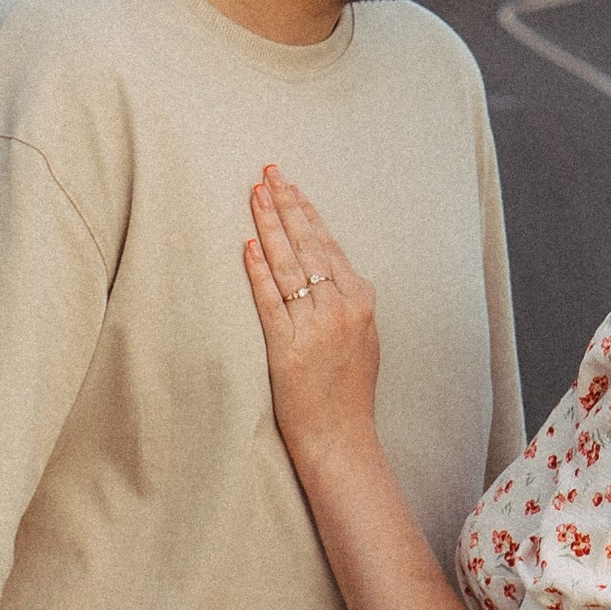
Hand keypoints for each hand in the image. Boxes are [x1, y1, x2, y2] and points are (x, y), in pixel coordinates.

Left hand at [244, 165, 380, 471]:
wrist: (340, 437)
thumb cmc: (347, 391)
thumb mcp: (364, 339)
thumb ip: (349, 303)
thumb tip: (332, 273)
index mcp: (361, 301)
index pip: (329, 245)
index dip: (307, 212)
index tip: (291, 185)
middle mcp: (341, 308)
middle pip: (309, 245)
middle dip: (286, 205)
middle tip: (268, 173)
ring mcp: (315, 326)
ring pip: (289, 265)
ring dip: (269, 227)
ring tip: (254, 196)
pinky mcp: (288, 347)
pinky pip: (270, 301)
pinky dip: (258, 271)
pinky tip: (246, 246)